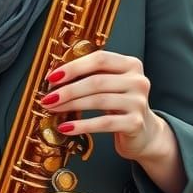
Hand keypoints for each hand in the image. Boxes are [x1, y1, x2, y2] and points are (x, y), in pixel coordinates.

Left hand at [41, 50, 162, 160]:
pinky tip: (66, 127)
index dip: (74, 67)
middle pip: (96, 81)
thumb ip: (91, 76)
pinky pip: (103, 123)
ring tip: (53, 109)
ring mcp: (138, 102)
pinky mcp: (135, 123)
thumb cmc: (120, 105)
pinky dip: (81, 125)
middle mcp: (138, 80)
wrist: (144, 133)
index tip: (52, 77)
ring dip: (71, 105)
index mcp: (131, 65)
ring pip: (98, 100)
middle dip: (68, 89)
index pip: (99, 59)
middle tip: (48, 97)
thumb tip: (55, 78)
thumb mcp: (111, 85)